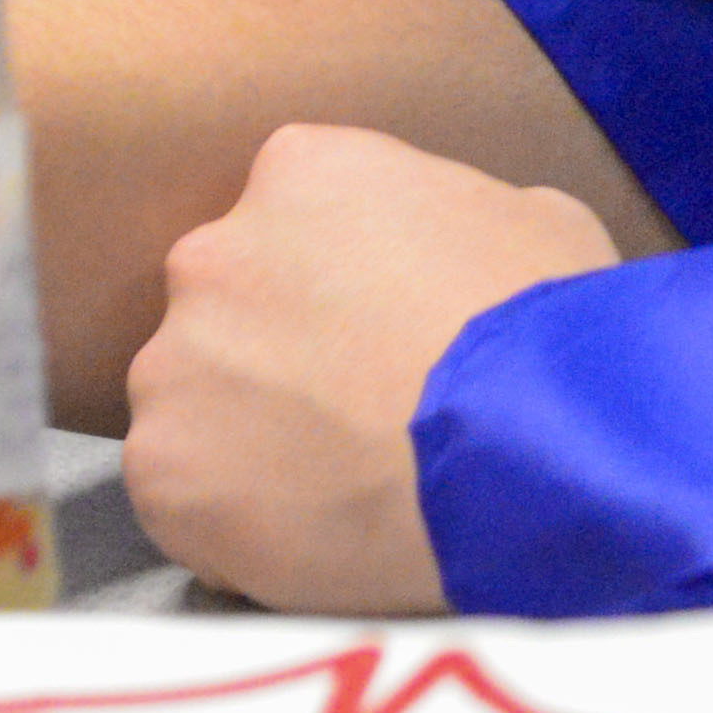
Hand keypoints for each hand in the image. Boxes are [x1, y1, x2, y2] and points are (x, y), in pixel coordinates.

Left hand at [121, 125, 618, 612]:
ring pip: (197, 407)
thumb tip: (459, 255)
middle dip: (281, 360)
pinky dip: (233, 527)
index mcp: (301, 173)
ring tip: (342, 490)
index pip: (293, 220)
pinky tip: (313, 539)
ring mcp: (175, 366)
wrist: (527, 455)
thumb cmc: (550, 337)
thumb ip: (460, 221)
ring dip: (250, 443)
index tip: (378, 336)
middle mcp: (213, 255)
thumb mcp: (538, 224)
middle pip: (230, 311)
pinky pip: (184, 500)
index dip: (340, 287)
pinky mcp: (162, 472)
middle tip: (357, 417)